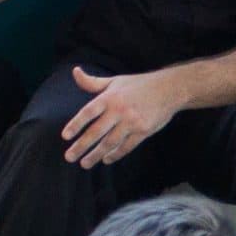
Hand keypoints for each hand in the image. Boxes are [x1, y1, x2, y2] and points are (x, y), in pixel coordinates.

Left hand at [62, 68, 179, 167]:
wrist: (170, 89)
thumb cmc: (139, 84)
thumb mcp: (115, 81)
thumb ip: (93, 82)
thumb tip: (75, 72)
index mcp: (110, 97)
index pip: (88, 112)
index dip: (76, 124)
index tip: (65, 136)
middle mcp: (119, 110)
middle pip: (96, 132)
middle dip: (81, 146)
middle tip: (69, 157)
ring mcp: (132, 122)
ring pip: (110, 143)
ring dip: (96, 155)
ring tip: (84, 163)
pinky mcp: (144, 131)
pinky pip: (126, 146)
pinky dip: (115, 155)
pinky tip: (106, 160)